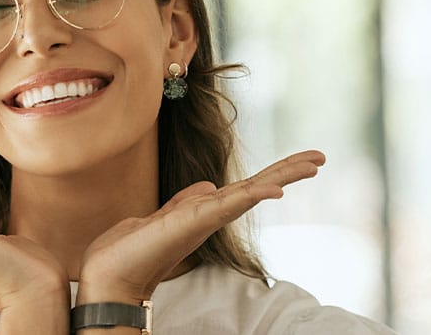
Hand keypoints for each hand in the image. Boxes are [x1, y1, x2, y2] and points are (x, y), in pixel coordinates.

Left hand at [76, 150, 325, 303]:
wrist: (109, 273)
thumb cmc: (131, 249)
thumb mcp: (163, 216)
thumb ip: (186, 201)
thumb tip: (208, 186)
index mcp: (205, 211)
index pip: (247, 187)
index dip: (274, 173)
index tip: (303, 160)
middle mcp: (211, 215)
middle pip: (258, 187)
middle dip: (289, 170)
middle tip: (321, 157)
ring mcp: (205, 219)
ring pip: (252, 192)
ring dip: (283, 176)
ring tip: (313, 163)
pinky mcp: (194, 222)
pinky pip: (230, 205)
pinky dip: (254, 196)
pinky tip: (276, 190)